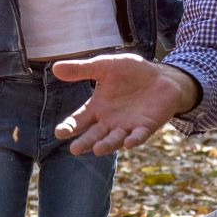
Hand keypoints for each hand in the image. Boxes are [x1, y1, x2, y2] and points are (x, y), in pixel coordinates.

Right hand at [52, 57, 197, 155]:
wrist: (161, 76)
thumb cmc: (131, 72)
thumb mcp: (104, 66)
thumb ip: (82, 69)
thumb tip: (55, 68)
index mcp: (97, 108)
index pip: (79, 120)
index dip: (69, 127)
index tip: (60, 132)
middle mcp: (109, 121)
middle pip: (94, 135)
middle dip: (85, 142)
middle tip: (74, 149)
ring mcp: (127, 126)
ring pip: (114, 139)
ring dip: (106, 145)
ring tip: (98, 150)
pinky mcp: (146, 126)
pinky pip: (139, 135)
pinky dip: (134, 139)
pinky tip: (128, 142)